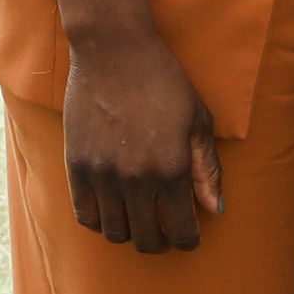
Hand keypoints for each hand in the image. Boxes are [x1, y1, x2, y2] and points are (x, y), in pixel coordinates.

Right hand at [62, 26, 222, 251]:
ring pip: (115, 233)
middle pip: (147, 240)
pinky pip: (85, 214)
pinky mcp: (77, 165)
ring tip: (138, 221)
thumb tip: (216, 210)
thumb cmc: (163, 81)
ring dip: (130, 234)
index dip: (189, 240)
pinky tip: (112, 210)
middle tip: (165, 231)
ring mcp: (103, 174)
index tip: (190, 235)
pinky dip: (100, 221)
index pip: (182, 231)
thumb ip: (207, 169)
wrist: (114, 50)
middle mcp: (137, 179)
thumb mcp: (197, 119)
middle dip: (160, 242)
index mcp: (172, 169)